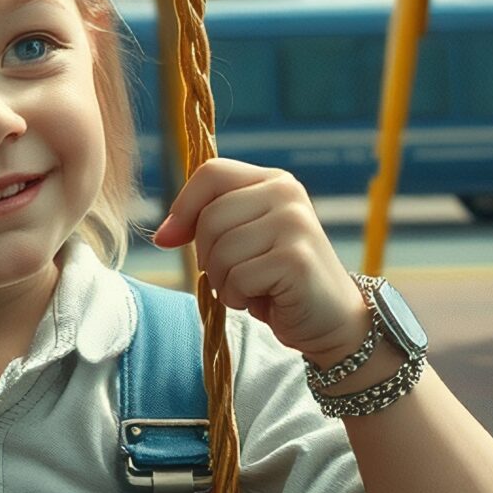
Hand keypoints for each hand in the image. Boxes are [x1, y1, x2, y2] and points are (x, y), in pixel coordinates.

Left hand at [153, 157, 368, 363]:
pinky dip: (239, 297)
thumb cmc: (275, 279)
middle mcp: (287, 194)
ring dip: (224, 281)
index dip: (182, 208)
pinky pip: (238, 278)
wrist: (329, 318)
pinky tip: (265, 298)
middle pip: (209, 218)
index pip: (211, 174)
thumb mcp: (240, 238)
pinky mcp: (296, 260)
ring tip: (253, 287)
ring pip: (220, 251)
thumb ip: (206, 222)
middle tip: (236, 274)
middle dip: (208, 256)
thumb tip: (163, 234)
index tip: (170, 238)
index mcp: (273, 181)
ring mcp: (295, 225)